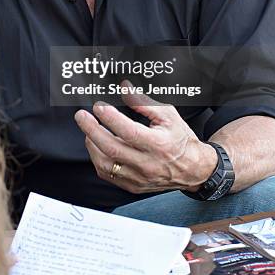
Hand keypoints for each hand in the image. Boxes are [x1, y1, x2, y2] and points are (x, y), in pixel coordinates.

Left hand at [74, 81, 216, 193]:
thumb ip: (144, 102)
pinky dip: (98, 159)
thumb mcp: (168, 115)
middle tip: (81, 116)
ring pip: (106, 164)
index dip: (111, 118)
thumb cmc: (180, 139)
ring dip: (92, 145)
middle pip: (112, 149)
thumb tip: (125, 89)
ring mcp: (139, 177)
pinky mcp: (133, 186)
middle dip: (92, 130)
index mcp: (159, 144)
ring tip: (89, 130)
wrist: (193, 169)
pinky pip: (108, 175)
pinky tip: (96, 146)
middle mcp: (148, 163)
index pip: (129, 132)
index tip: (99, 106)